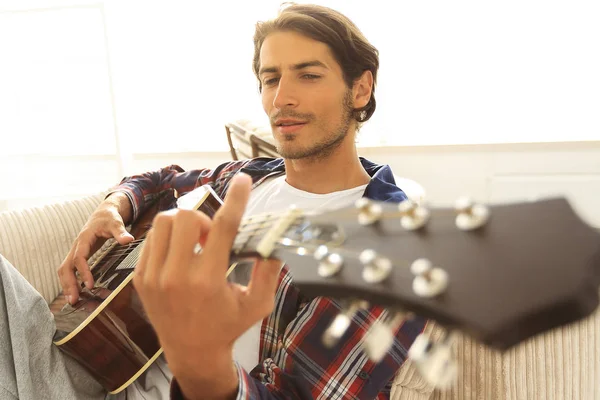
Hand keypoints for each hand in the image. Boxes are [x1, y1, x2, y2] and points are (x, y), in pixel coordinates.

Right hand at [57, 195, 133, 303]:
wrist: (103, 213)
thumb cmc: (109, 218)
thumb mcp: (116, 222)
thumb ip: (121, 232)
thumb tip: (128, 239)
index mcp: (84, 238)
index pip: (79, 258)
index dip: (83, 272)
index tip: (89, 285)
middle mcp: (76, 246)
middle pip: (66, 267)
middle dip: (68, 283)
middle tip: (74, 300)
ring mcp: (75, 251)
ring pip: (65, 270)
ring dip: (66, 285)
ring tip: (73, 300)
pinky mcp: (78, 255)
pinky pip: (70, 270)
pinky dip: (70, 281)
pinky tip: (77, 293)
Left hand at [133, 173, 280, 398]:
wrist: (191, 352)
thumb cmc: (228, 326)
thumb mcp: (258, 304)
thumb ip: (269, 271)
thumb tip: (275, 240)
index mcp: (208, 281)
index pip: (223, 227)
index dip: (236, 199)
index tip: (243, 180)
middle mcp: (176, 277)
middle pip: (186, 216)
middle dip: (203, 219)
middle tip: (211, 238)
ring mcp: (153, 277)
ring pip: (164, 222)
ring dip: (184, 224)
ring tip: (195, 245)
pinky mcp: (140, 278)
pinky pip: (152, 239)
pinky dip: (169, 238)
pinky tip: (180, 254)